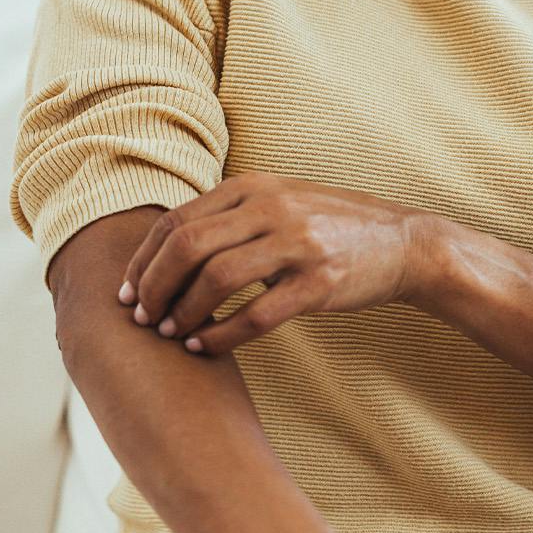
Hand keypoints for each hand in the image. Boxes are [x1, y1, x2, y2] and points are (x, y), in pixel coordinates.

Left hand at [118, 171, 430, 355]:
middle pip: (187, 247)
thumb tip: (168, 245)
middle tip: (142, 318)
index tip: (128, 291)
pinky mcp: (318, 282)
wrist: (404, 242)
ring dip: (182, 313)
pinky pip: (255, 315)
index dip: (143, 260)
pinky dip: (220, 335)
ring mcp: (296, 243)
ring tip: (171, 334)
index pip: (177, 220)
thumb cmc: (334, 226)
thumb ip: (232, 213)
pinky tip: (205, 346)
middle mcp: (271, 207)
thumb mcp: (282, 200)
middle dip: (153, 287)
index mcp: (254, 186)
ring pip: (215, 279)